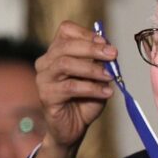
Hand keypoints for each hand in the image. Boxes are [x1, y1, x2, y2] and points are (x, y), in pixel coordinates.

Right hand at [29, 21, 117, 157]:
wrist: (74, 127)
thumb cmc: (86, 99)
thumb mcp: (97, 77)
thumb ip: (101, 62)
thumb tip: (109, 49)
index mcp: (57, 52)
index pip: (66, 30)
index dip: (87, 34)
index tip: (106, 43)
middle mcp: (46, 62)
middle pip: (66, 46)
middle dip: (92, 49)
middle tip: (113, 55)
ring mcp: (43, 79)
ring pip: (66, 64)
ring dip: (92, 69)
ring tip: (110, 77)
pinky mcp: (46, 96)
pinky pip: (69, 87)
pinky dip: (91, 88)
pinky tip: (106, 92)